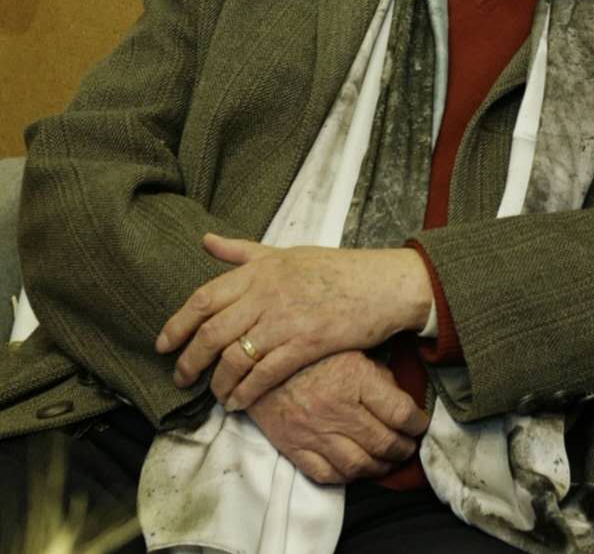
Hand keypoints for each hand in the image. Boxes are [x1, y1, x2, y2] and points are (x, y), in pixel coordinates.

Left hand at [156, 234, 432, 402]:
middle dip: (189, 361)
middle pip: (211, 332)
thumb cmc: (334, 269)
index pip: (203, 298)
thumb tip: (206, 240)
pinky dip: (245, 393)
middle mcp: (265, 293)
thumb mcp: (285, 252)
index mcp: (258, 270)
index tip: (163, 344)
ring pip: (233, 357)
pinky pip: (263, 375)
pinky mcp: (304, 344)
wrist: (380, 284)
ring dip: (217, 383)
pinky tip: (238, 403)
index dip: (177, 324)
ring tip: (213, 396)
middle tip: (180, 378)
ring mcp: (284, 320)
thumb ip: (243, 252)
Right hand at [245, 350, 428, 483]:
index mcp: (355, 378)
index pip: (400, 413)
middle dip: (404, 449)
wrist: (256, 360)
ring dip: (380, 467)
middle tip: (408, 445)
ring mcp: (315, 432)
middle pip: (384, 443)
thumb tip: (400, 400)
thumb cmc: (308, 351)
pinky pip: (329, 475)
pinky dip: (348, 477)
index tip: (419, 422)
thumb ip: (376, 374)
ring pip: (360, 466)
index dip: (417, 422)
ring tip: (387, 460)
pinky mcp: (295, 448)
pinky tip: (356, 468)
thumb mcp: (349, 347)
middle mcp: (338, 409)